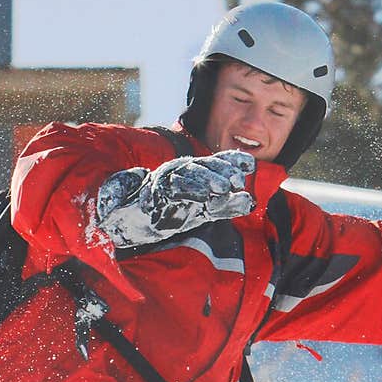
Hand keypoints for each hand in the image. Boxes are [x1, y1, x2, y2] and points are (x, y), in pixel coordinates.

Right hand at [96, 150, 255, 247]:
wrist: (130, 221)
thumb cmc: (170, 213)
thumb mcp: (202, 212)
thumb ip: (225, 205)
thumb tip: (250, 201)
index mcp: (194, 175)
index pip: (215, 163)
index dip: (232, 160)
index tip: (251, 163)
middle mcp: (181, 173)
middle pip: (203, 167)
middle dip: (221, 172)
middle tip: (238, 181)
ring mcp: (165, 181)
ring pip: (186, 175)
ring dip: (205, 180)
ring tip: (222, 188)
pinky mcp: (151, 193)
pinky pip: (167, 190)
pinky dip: (183, 192)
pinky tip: (203, 197)